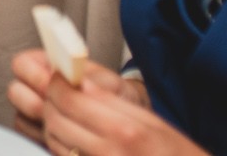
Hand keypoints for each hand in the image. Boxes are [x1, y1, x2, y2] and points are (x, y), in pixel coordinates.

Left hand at [13, 51, 189, 155]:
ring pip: (54, 140)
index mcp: (126, 129)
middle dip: (50, 102)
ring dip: (52, 125)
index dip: (57, 84)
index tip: (59, 78)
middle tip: (57, 95)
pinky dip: (61, 147)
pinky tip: (72, 141)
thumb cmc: (176, 155)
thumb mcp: (152, 123)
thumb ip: (112, 102)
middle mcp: (110, 151)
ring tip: (65, 117)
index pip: (70, 97)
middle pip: (56, 118)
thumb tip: (78, 83)